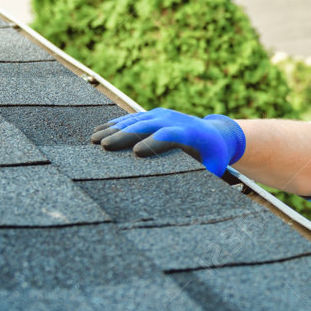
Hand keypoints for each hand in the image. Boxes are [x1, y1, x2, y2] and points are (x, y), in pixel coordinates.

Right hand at [90, 108, 245, 174]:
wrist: (217, 133)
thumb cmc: (214, 156)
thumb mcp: (214, 167)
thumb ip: (203, 176)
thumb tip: (193, 197)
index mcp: (190, 133)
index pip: (169, 135)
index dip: (153, 143)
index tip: (135, 153)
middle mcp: (174, 119)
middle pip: (146, 126)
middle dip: (124, 136)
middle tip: (103, 146)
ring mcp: (163, 114)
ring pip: (135, 120)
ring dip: (113, 128)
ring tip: (94, 139)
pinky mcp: (155, 114)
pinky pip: (132, 118)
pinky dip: (115, 123)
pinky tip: (99, 130)